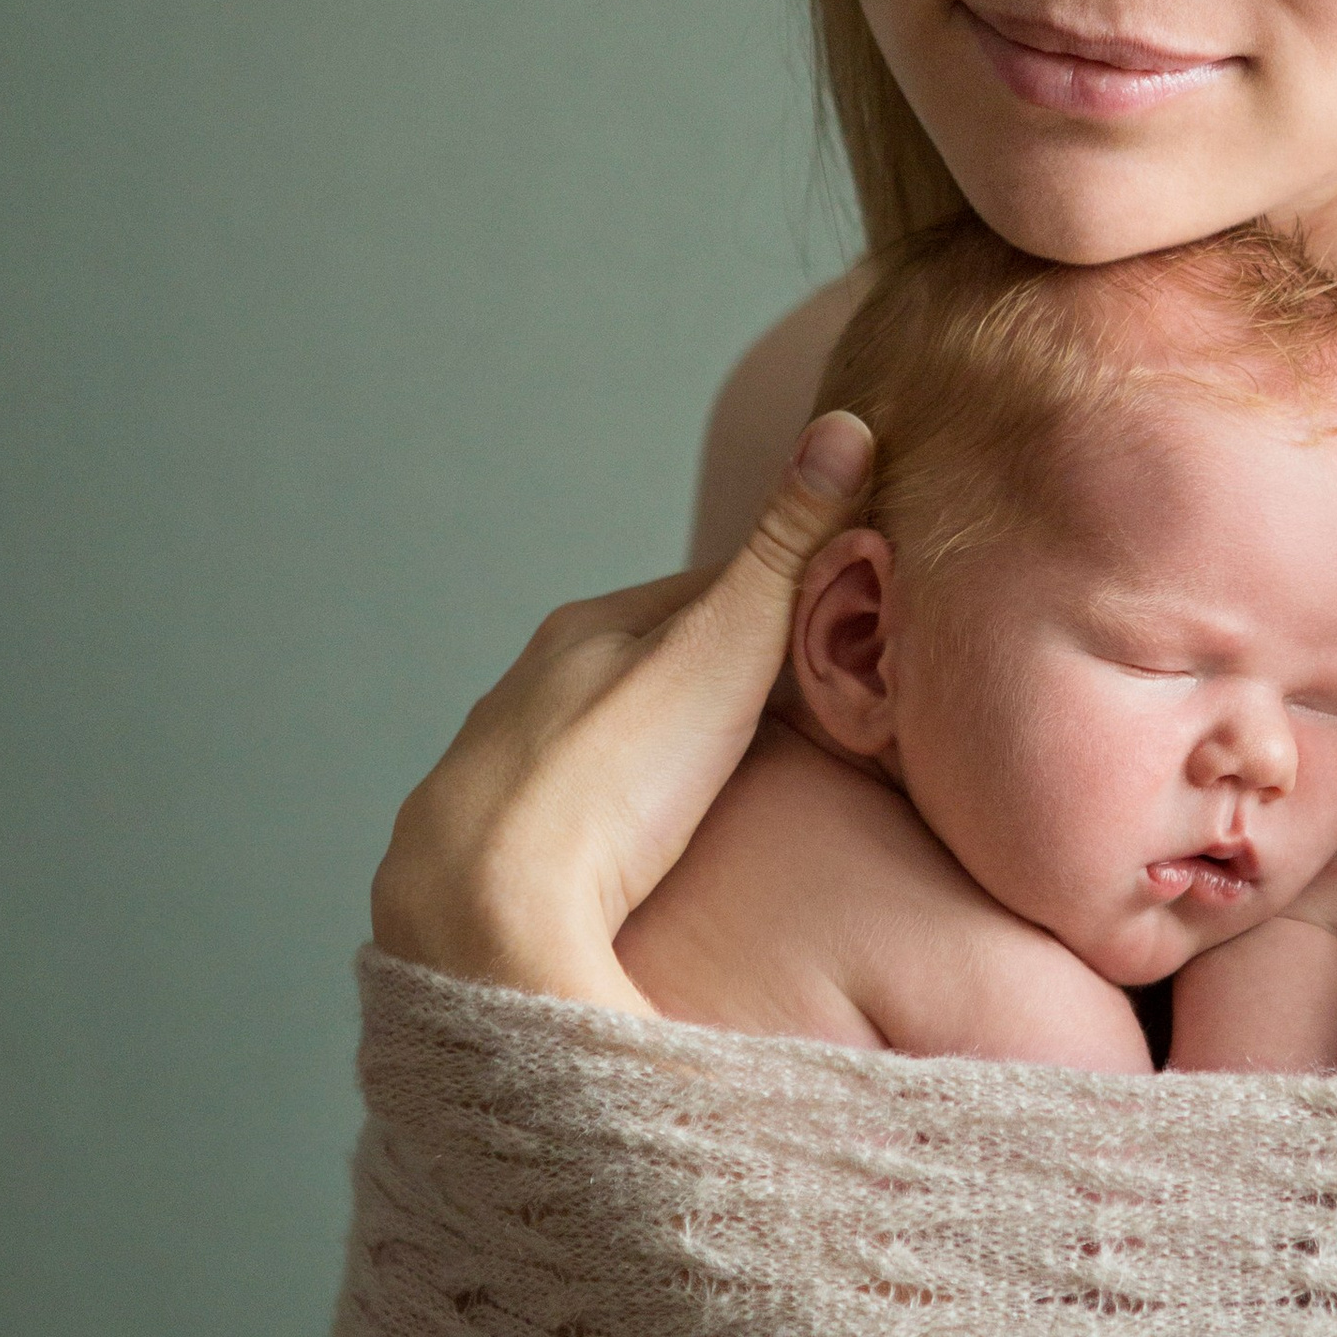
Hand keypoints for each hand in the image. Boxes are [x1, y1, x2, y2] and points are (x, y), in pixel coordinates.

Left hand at [368, 412, 876, 1006]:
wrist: (489, 911)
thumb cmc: (616, 776)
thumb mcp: (723, 649)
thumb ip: (784, 550)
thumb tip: (847, 425)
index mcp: (588, 629)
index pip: (706, 594)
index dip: (779, 608)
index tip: (837, 634)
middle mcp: (530, 686)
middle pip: (647, 669)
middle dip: (714, 687)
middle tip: (797, 724)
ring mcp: (502, 771)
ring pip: (599, 746)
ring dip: (653, 761)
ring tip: (719, 798)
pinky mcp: (491, 856)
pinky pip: (566, 822)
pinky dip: (608, 826)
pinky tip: (633, 861)